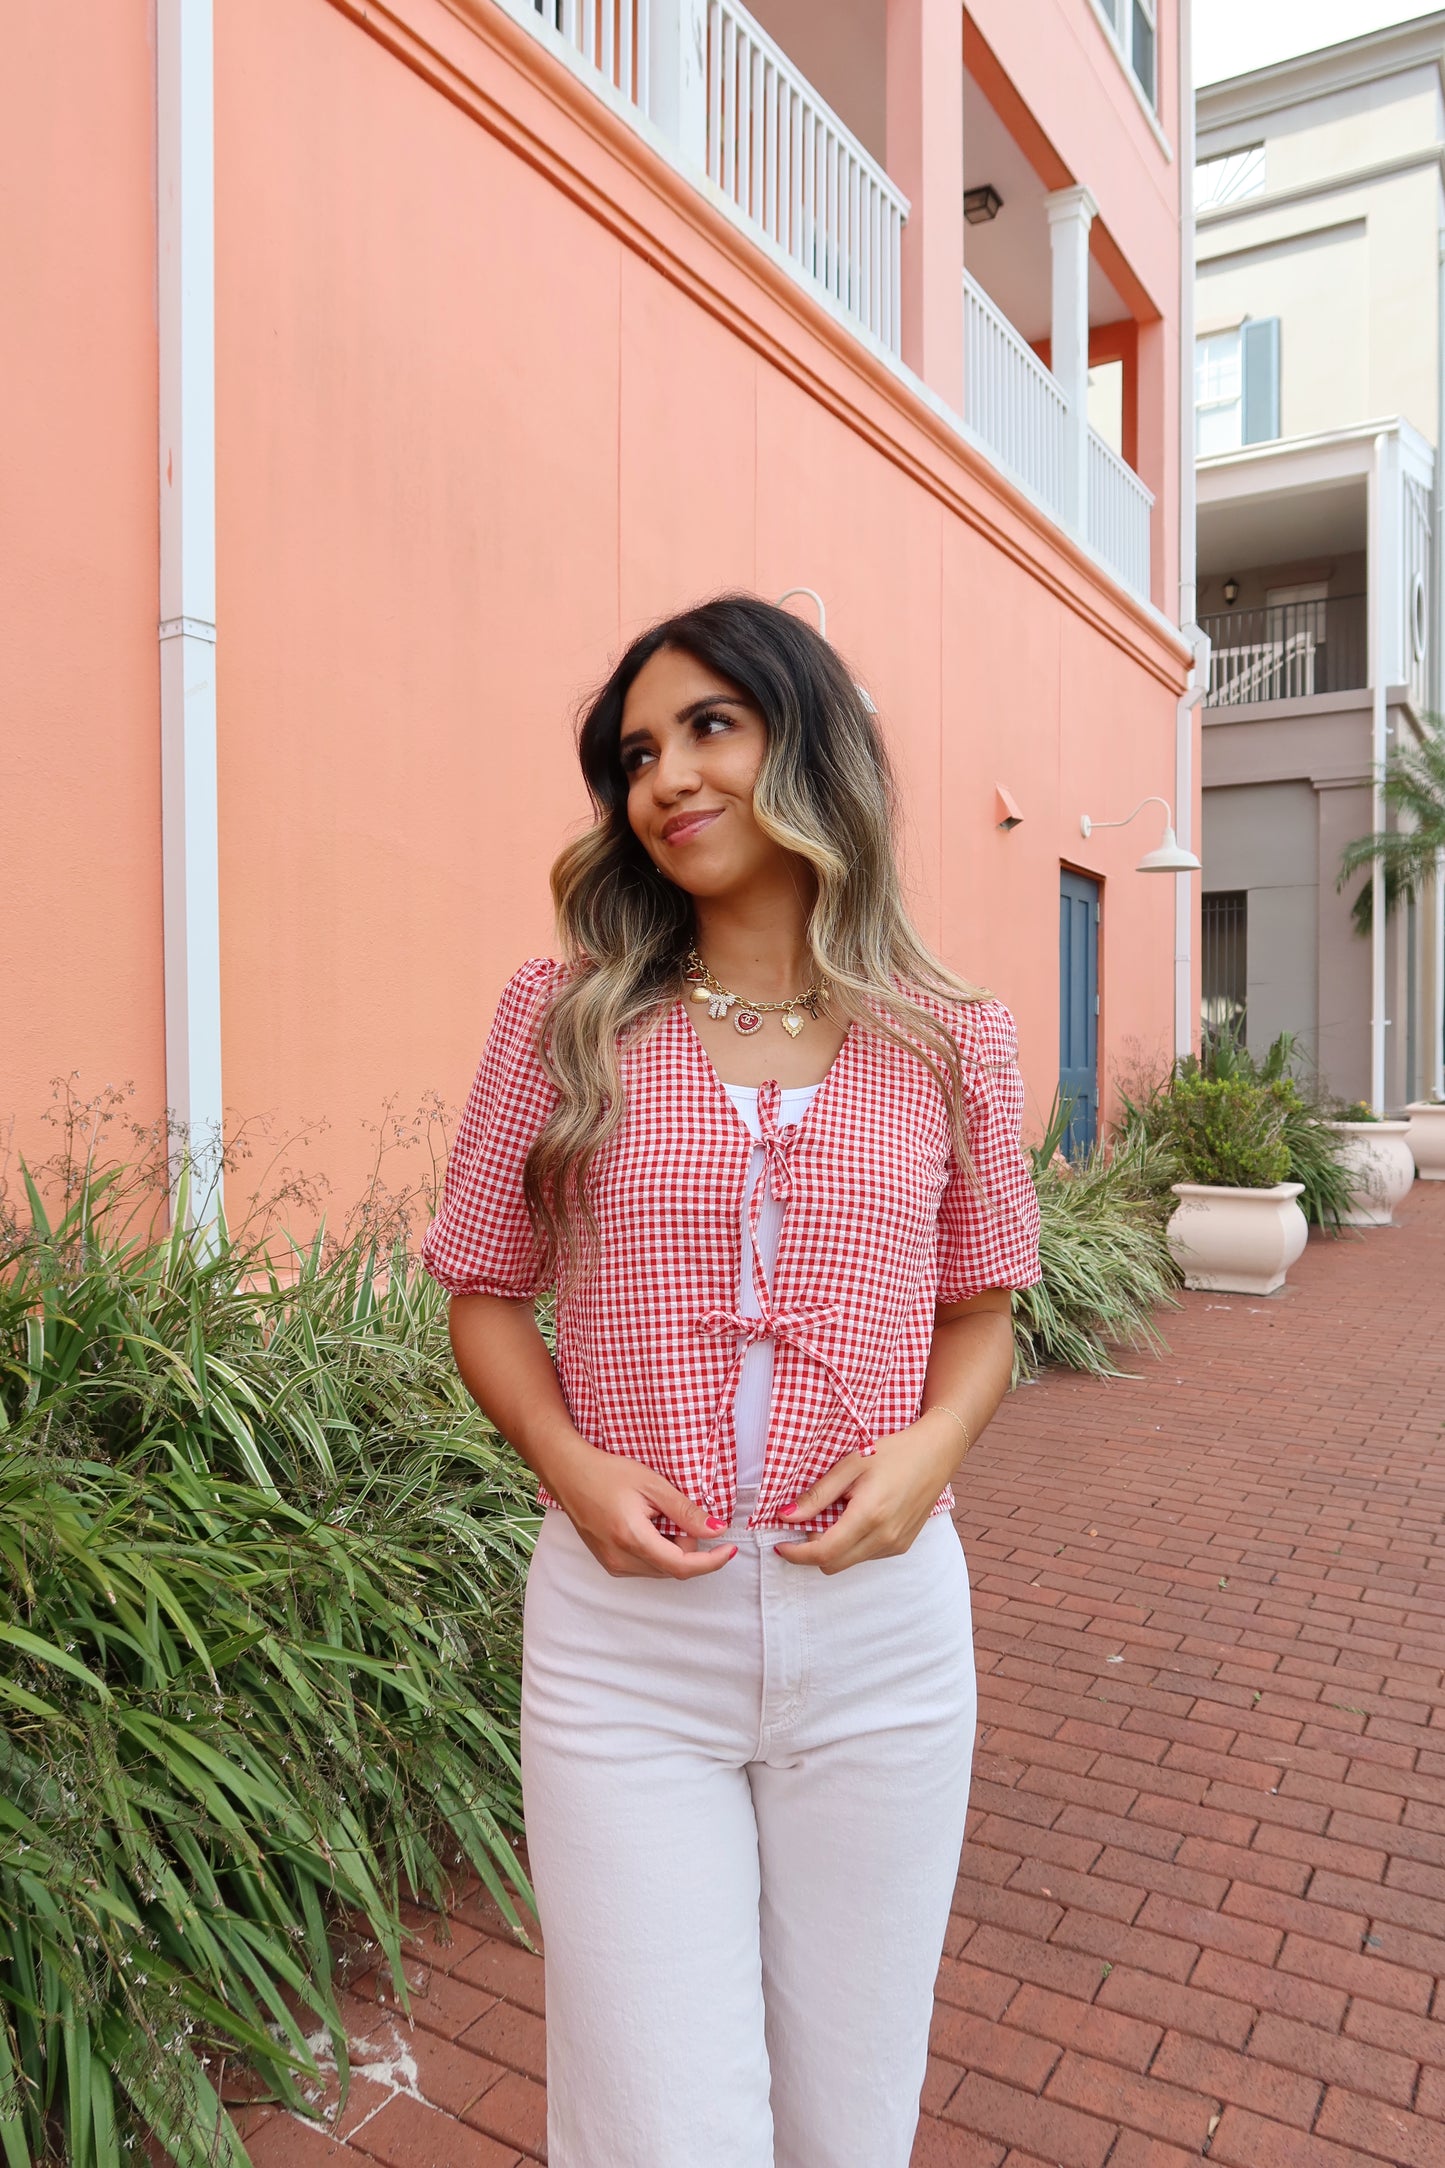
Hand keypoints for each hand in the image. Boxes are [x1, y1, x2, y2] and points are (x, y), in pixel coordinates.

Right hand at [545, 1437, 737, 1580]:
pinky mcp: (609, 1564)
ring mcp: (612, 1565)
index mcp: (632, 1538)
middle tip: (679, 1514)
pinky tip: (647, 1526)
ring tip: (658, 1516)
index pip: (681, 1566)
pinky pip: (645, 1567)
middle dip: (687, 1547)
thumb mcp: (653, 1485)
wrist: (569, 1474)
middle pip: (672, 1568)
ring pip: (659, 1569)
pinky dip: (657, 1551)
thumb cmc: (608, 1473)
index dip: (710, 1561)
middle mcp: (620, 1559)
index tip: (729, 1549)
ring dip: (672, 1549)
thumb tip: (717, 1530)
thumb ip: (686, 1511)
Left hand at [773, 1410, 963, 1574]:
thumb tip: (786, 1516)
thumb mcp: (849, 1465)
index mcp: (869, 1515)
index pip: (824, 1552)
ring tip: (836, 1514)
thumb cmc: (892, 1453)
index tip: (780, 1545)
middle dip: (811, 1552)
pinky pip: (866, 1556)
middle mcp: (884, 1537)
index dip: (796, 1554)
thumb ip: (817, 1495)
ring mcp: (896, 1545)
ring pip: (849, 1562)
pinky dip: (852, 1545)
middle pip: (833, 1565)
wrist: (935, 1454)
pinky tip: (856, 1518)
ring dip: (833, 1548)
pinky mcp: (902, 1546)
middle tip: (805, 1524)